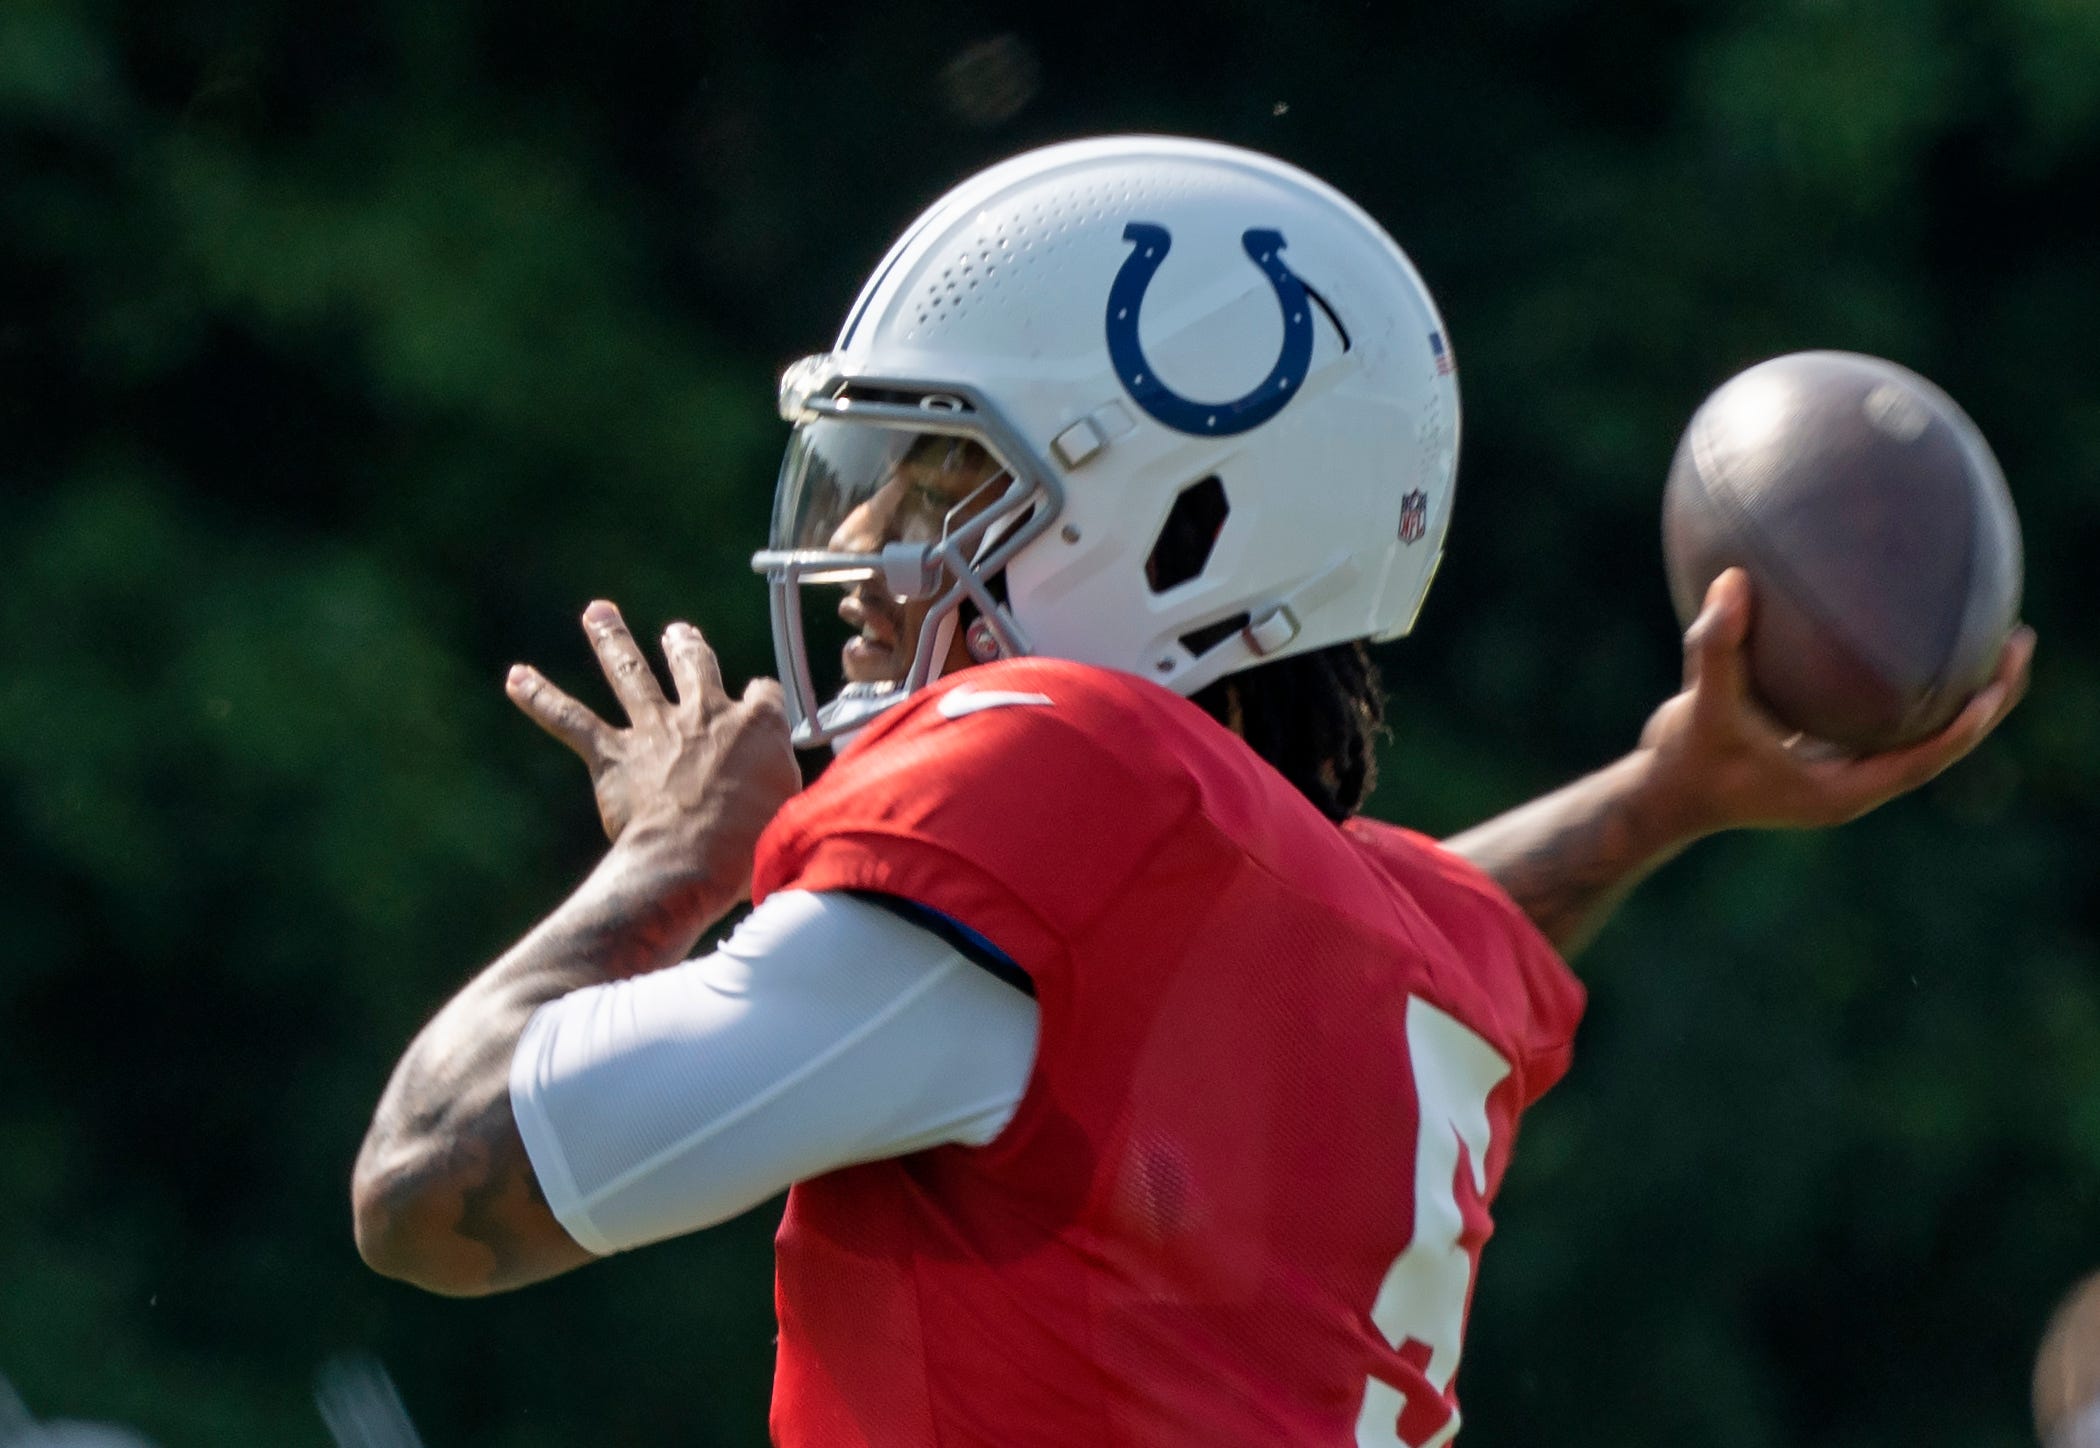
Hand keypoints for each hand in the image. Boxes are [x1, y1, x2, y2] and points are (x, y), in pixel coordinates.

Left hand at [504, 601, 800, 894]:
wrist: (693, 860)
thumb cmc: (753, 846)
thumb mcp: (795, 809)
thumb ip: (790, 786)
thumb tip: (801, 794)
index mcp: (756, 725)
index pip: (763, 693)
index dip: (759, 701)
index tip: (758, 707)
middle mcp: (704, 714)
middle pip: (695, 664)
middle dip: (686, 646)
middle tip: (678, 633)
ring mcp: (655, 730)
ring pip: (630, 673)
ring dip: (612, 640)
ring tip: (598, 613)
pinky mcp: (613, 756)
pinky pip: (571, 720)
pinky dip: (541, 698)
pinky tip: (517, 678)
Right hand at [1638, 568, 2034, 835]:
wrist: (1660, 795)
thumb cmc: (1685, 761)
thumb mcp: (1701, 706)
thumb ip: (1717, 647)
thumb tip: (1731, 580)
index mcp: (1840, 790)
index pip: (1924, 759)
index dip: (1966, 724)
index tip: (1999, 682)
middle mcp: (1852, 782)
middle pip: (1940, 744)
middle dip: (1986, 698)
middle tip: (2018, 641)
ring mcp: (1841, 769)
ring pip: (1919, 733)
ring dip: (1959, 693)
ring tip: (1993, 640)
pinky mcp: (1826, 753)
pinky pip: (1886, 722)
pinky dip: (1912, 690)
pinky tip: (1918, 643)